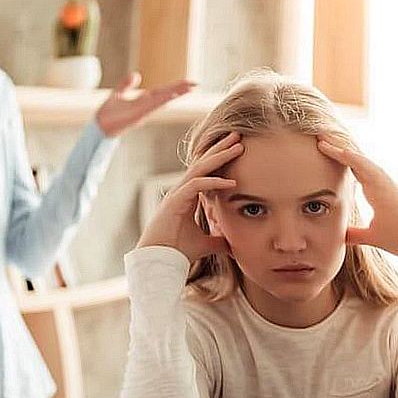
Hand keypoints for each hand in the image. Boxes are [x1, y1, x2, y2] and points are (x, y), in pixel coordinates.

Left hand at [95, 72, 194, 136]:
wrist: (98, 125)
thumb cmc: (107, 113)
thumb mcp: (118, 94)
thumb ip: (126, 84)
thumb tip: (136, 75)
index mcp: (143, 100)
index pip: (162, 92)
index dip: (175, 87)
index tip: (188, 83)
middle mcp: (146, 106)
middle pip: (166, 95)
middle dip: (180, 89)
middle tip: (196, 84)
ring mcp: (144, 111)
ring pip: (163, 100)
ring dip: (175, 94)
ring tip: (190, 88)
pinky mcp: (138, 115)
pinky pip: (152, 105)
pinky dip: (162, 100)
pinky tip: (171, 95)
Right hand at [138, 131, 243, 261]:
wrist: (160, 261)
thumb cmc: (177, 251)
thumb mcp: (205, 244)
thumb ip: (218, 241)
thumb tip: (234, 245)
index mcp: (186, 196)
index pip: (205, 171)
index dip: (219, 159)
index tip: (236, 150)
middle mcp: (181, 190)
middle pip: (203, 163)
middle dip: (220, 148)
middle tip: (237, 136)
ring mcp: (177, 194)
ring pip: (200, 168)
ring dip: (219, 156)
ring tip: (237, 146)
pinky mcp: (175, 202)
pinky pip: (196, 185)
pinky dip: (214, 182)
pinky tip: (231, 182)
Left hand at [317, 135, 397, 256]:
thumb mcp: (372, 236)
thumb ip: (356, 233)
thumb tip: (341, 234)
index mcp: (376, 190)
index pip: (353, 169)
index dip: (338, 158)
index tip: (322, 148)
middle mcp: (380, 182)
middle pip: (355, 160)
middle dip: (337, 147)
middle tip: (318, 135)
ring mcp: (386, 183)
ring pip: (360, 160)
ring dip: (342, 148)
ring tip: (323, 138)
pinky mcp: (389, 188)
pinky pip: (370, 169)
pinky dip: (356, 159)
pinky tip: (342, 151)